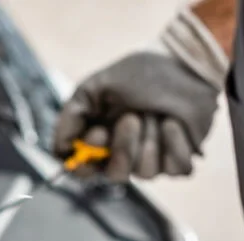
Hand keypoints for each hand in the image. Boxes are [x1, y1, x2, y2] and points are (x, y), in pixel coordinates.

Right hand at [53, 8, 227, 181]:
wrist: (183, 61)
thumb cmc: (138, 72)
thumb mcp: (94, 87)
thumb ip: (71, 117)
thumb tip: (60, 150)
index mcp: (98, 142)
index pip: (82, 170)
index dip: (87, 161)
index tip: (98, 133)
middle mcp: (122, 155)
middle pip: (115, 175)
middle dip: (124, 147)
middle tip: (132, 117)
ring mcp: (151, 160)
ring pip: (146, 172)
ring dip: (152, 138)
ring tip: (157, 112)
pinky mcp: (179, 160)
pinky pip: (177, 169)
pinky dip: (176, 143)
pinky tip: (174, 122)